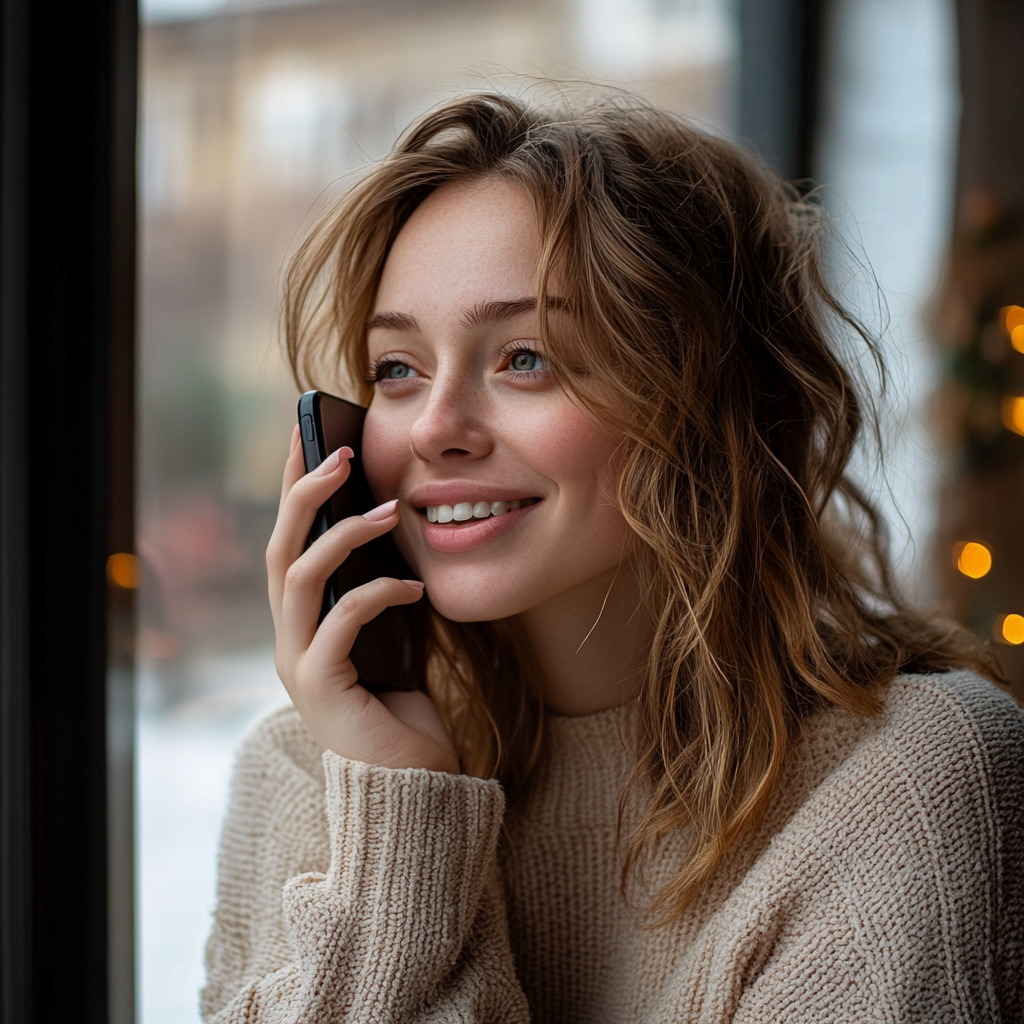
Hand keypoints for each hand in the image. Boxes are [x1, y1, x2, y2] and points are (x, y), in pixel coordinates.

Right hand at [266, 425, 459, 773]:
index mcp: (304, 621)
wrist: (412, 784)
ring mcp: (298, 663)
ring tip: (387, 509)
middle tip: (341, 453)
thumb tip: (396, 523)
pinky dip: (375, 595)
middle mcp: (289, 637)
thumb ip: (382, 587)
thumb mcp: (396, 634)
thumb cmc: (405, 707)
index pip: (292, 540)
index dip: (294, 486)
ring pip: (298, 579)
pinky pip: (340, 624)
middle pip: (280, 550)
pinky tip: (415, 587)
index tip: (310, 434)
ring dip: (340, 536)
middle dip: (305, 495)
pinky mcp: (320, 688)